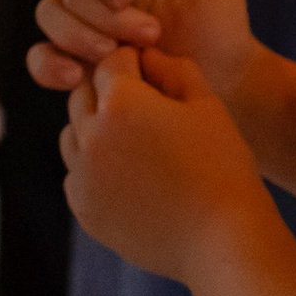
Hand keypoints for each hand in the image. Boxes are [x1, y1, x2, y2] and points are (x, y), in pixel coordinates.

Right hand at [32, 0, 257, 104]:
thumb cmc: (220, 23)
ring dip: (78, 35)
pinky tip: (75, 77)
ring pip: (50, 14)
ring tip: (115, 56)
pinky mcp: (76, 61)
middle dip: (105, 16)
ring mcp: (85, 25)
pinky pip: (39, 56)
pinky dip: (48, 64)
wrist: (221, 80)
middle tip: (149, 35)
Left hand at [63, 48, 268, 283]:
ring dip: (95, 129)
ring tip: (135, 143)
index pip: (112, 62)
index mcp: (120, 102)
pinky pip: (77, 176)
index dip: (134, 61)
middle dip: (109, 92)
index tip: (151, 70)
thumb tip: (145, 56)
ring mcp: (82, 177)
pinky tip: (131, 176)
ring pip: (73, 136)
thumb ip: (172, 69)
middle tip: (143, 105)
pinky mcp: (84, 210)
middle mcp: (90, 136)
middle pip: (83, 95)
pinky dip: (95, 169)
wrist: (220, 239)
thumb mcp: (207, 104)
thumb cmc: (222, 165)